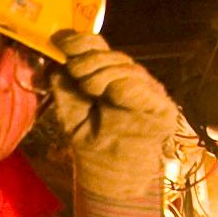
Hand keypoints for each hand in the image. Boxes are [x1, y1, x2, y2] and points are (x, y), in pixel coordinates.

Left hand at [47, 29, 186, 205]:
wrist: (109, 174)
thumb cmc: (91, 142)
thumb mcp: (69, 110)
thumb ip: (64, 86)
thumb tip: (56, 60)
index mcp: (107, 78)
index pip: (98, 50)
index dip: (80, 42)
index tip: (60, 42)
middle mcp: (128, 80)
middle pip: (111, 54)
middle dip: (89, 57)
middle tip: (74, 68)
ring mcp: (146, 91)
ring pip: (126, 66)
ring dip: (102, 71)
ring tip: (89, 86)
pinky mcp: (161, 105)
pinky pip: (142, 85)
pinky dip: (122, 83)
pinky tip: (109, 91)